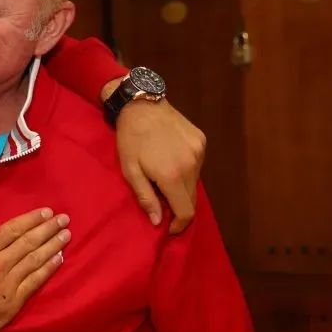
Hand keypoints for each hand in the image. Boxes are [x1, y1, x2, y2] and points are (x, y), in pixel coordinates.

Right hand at [0, 206, 69, 331]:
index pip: (11, 230)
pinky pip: (35, 282)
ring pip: (35, 260)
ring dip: (52, 246)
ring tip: (66, 234)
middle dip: (47, 228)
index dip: (30, 219)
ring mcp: (8, 285)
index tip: (45, 211)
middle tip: (63, 218)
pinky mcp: (14, 303)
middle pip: (28, 242)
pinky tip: (59, 259)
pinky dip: (48, 269)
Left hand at [115, 96, 205, 233]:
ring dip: (182, 187)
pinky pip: (197, 164)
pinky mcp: (201, 140)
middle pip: (192, 198)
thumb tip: (159, 222)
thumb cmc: (130, 139)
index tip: (169, 227)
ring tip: (164, 178)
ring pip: (195, 181)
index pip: (186, 211)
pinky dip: (186, 169)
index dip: (179, 224)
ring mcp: (199, 151)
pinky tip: (172, 160)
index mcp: (172, 175)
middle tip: (162, 202)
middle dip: (179, 206)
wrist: (141, 104)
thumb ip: (146, 197)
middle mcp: (191, 165)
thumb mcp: (130, 170)